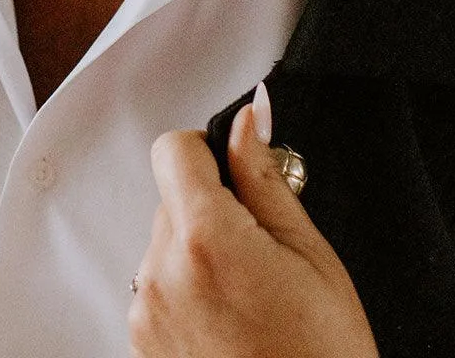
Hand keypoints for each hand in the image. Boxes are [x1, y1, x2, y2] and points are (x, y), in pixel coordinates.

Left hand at [130, 83, 377, 357]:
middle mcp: (162, 271)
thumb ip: (266, 178)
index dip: (207, 150)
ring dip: (198, 250)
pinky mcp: (142, 341)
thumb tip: (248, 119)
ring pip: (164, 241)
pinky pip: (158, 285)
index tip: (236, 171)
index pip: (173, 148)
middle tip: (262, 249)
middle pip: (171, 196)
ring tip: (251, 295)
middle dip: (211, 206)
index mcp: (205, 238)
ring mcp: (147, 310)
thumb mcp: (312, 256)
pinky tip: (232, 320)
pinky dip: (187, 289)